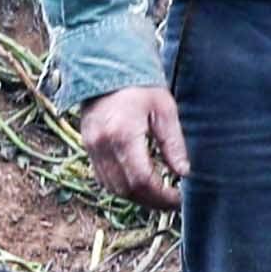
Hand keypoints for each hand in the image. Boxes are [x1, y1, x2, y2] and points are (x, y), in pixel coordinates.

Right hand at [79, 82, 187, 209]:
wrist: (106, 68)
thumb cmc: (140, 85)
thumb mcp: (164, 110)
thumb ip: (173, 143)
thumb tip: (183, 173)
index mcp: (123, 134)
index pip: (143, 179)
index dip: (162, 196)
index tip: (179, 199)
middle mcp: (102, 145)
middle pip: (126, 189)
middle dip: (151, 201)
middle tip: (171, 203)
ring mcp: (91, 147)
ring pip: (112, 188)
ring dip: (136, 198)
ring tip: (158, 198)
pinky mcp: (87, 147)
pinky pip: (103, 178)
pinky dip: (121, 187)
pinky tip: (139, 186)